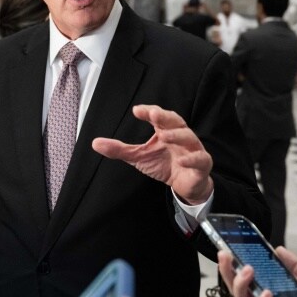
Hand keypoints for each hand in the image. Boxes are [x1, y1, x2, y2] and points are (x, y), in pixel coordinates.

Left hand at [92, 105, 212, 205]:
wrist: (185, 185)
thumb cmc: (164, 165)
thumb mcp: (139, 157)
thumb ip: (120, 149)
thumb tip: (95, 143)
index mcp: (166, 130)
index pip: (159, 116)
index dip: (149, 111)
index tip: (137, 110)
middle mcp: (181, 136)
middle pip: (176, 122)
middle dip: (165, 117)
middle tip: (153, 114)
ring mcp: (193, 149)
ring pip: (189, 137)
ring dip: (177, 135)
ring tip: (164, 135)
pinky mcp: (202, 165)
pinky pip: (201, 159)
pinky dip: (193, 159)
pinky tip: (182, 160)